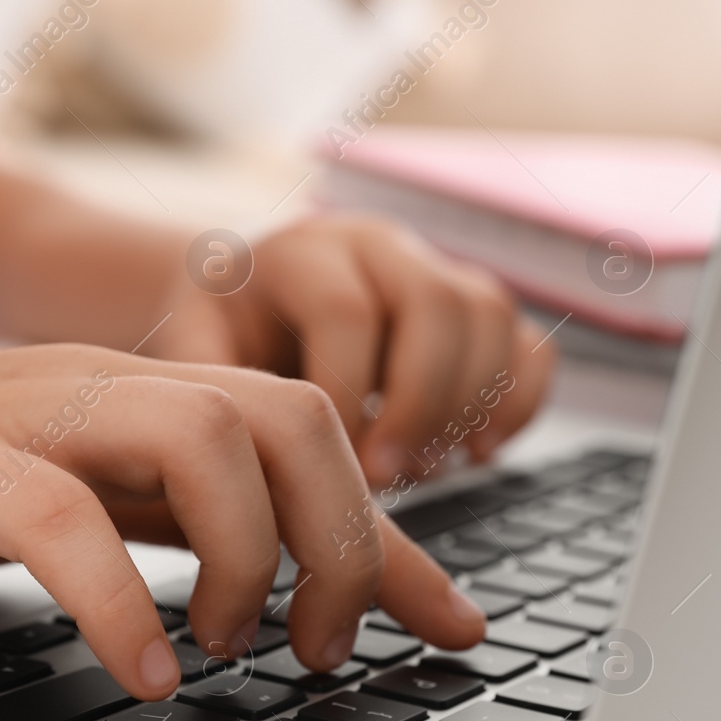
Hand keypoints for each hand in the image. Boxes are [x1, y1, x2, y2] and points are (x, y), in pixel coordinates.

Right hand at [0, 337, 485, 700]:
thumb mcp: (68, 496)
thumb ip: (170, 524)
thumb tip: (275, 582)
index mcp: (141, 397)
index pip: (313, 444)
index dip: (401, 544)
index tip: (458, 625)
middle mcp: (105, 389)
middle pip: (294, 418)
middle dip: (347, 542)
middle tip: (320, 645)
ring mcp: (26, 413)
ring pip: (209, 436)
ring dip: (252, 560)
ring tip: (227, 645)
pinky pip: (64, 516)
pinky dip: (124, 601)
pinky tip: (142, 669)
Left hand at [158, 215, 557, 487]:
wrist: (247, 298)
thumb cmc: (219, 337)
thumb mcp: (191, 349)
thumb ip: (214, 391)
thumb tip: (247, 465)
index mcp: (303, 251)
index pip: (345, 311)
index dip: (346, 395)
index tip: (334, 464)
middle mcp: (378, 246)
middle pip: (436, 302)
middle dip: (420, 402)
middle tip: (390, 475)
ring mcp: (436, 269)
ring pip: (489, 314)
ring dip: (472, 403)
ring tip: (428, 469)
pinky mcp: (474, 311)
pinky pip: (529, 344)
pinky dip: (521, 403)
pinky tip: (479, 453)